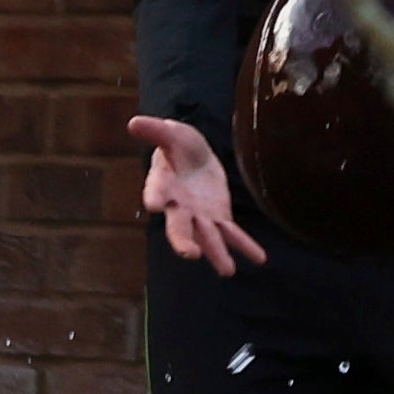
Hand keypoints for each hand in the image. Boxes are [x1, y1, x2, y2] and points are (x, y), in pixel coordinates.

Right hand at [129, 115, 264, 274]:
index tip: (153, 205)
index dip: (155, 197)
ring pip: (207, 237)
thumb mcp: (170, 133)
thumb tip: (133, 122)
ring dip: (217, 253)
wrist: (194, 156)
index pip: (156, 192)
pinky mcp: (218, 217)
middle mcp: (178, 207)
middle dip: (184, 241)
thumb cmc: (177, 145)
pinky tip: (260, 259)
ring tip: (228, 271)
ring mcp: (199, 216)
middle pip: (179, 227)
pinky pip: (232, 234)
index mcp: (162, 185)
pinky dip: (245, 246)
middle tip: (190, 255)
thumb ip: (155, 131)